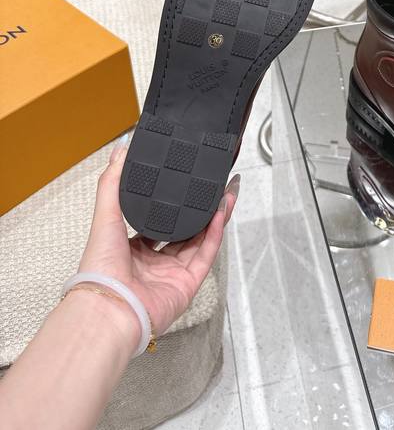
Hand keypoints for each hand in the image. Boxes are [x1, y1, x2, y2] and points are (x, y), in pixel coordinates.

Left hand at [78, 141, 238, 339]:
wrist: (111, 308)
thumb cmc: (100, 270)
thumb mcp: (104, 216)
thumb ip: (112, 183)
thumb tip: (121, 151)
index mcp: (131, 249)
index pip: (157, 221)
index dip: (173, 203)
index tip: (185, 183)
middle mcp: (154, 263)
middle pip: (184, 230)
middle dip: (200, 208)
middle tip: (213, 186)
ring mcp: (172, 274)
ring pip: (200, 240)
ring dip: (214, 216)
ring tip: (226, 193)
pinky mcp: (188, 285)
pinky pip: (206, 254)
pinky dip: (215, 233)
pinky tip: (220, 212)